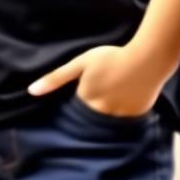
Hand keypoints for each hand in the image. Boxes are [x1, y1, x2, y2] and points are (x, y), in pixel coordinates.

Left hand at [27, 42, 176, 116]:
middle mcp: (102, 114)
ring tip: (114, 94)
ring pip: (107, 121)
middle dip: (92, 108)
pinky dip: (122, 114)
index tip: (85, 88)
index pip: (75, 108)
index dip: (79, 97)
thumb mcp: (81, 63)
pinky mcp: (136, 118)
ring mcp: (120, 118)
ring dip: (107, 112)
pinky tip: (126, 98)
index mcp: (86, 100)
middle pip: (91, 116)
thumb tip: (31, 91)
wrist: (147, 59)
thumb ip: (56, 78)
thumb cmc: (111, 57)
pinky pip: (124, 122)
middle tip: (102, 90)